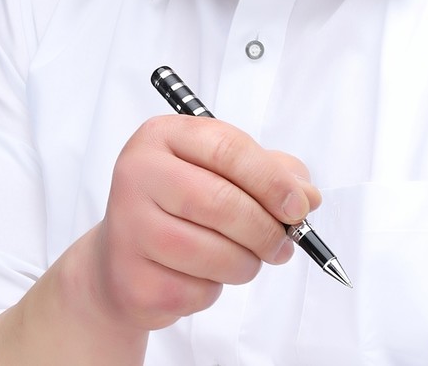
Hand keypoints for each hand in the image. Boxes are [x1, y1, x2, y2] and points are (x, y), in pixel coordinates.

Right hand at [84, 114, 320, 331]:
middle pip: (221, 203)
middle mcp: (137, 174)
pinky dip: (214, 289)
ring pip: (212, 253)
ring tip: (245, 260)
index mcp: (162, 135)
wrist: (119, 256)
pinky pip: (196, 291)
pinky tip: (202, 275)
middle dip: (265, 230)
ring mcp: (128, 227)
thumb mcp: (221, 171)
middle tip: (283, 244)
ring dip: (245, 264)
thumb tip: (308, 196)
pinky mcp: (130, 279)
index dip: (271, 180)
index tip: (299, 206)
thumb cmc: (180, 203)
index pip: (227, 148)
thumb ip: (269, 173)